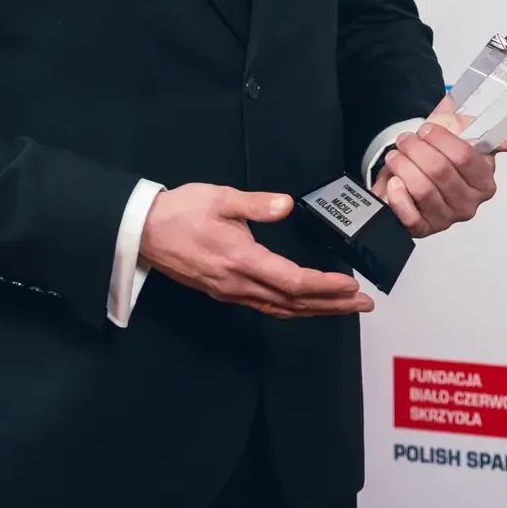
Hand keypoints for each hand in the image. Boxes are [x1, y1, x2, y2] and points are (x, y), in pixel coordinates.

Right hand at [140, 183, 371, 319]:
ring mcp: (230, 291)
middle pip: (294, 302)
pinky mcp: (224, 291)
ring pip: (281, 309)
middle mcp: (238, 283)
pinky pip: (265, 306)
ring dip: (316, 310)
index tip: (351, 285)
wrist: (142, 231)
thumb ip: (255, 204)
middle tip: (364, 303)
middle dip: (332, 304)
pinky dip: (292, 308)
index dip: (325, 286)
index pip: (293, 282)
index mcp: (241, 260)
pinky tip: (306, 306)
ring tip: (345, 307)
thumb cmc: (180, 211)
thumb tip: (285, 205)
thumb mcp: (220, 198)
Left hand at [375, 94, 506, 238]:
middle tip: (407, 139)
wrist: (411, 166)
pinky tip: (395, 182)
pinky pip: (408, 213)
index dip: (441, 140)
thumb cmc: (442, 151)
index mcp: (485, 181)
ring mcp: (446, 218)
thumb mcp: (473, 135)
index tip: (427, 129)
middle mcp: (469, 203)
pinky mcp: (422, 229)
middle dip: (417, 149)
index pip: (464, 157)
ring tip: (397, 155)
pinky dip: (397, 193)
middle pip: (439, 171)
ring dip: (403, 166)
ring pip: (422, 187)